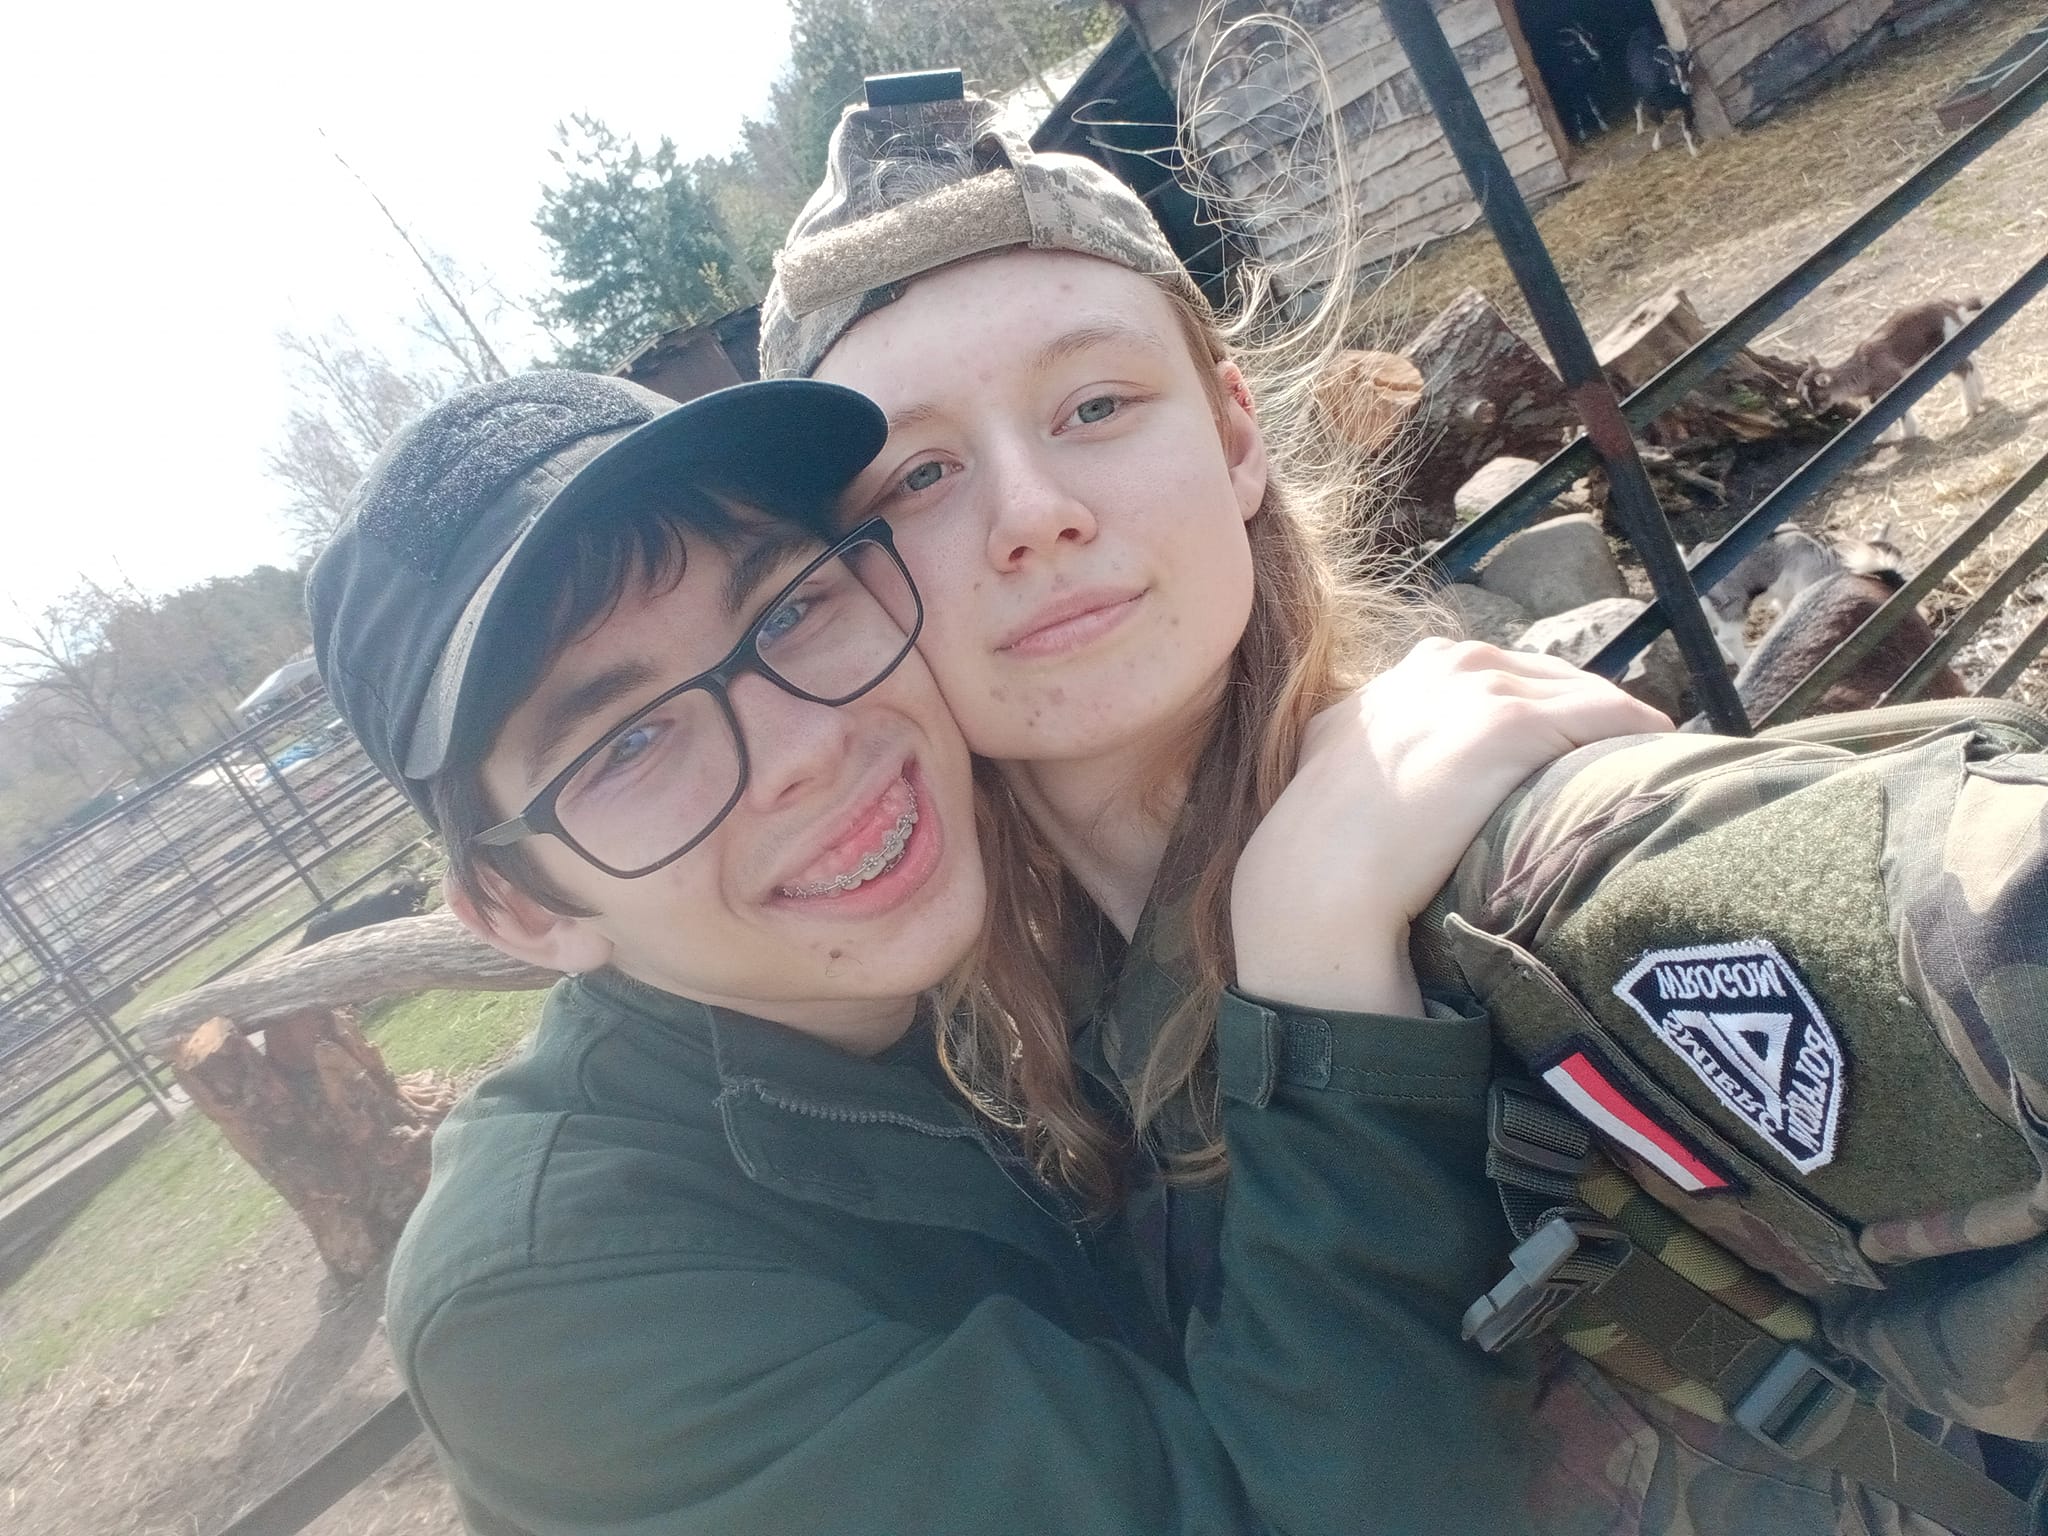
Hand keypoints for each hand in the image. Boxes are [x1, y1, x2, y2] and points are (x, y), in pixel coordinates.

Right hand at [1231, 638, 1670, 1014]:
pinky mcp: (1509, 721)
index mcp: (1398, 680)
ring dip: (1613, 725)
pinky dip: (1637, 731)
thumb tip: (1412, 797)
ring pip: (1578, 691)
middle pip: (1542, 675)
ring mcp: (1475, 687)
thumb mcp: (1343, 784)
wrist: (1315, 878)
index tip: (1565, 754)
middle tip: (1617, 759)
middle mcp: (1438, 666)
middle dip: (1580, 713)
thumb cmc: (1327, 857)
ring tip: (1644, 762)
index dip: (1537, 711)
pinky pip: (1603, 714)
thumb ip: (1384, 765)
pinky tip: (1659, 756)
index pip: (1492, 676)